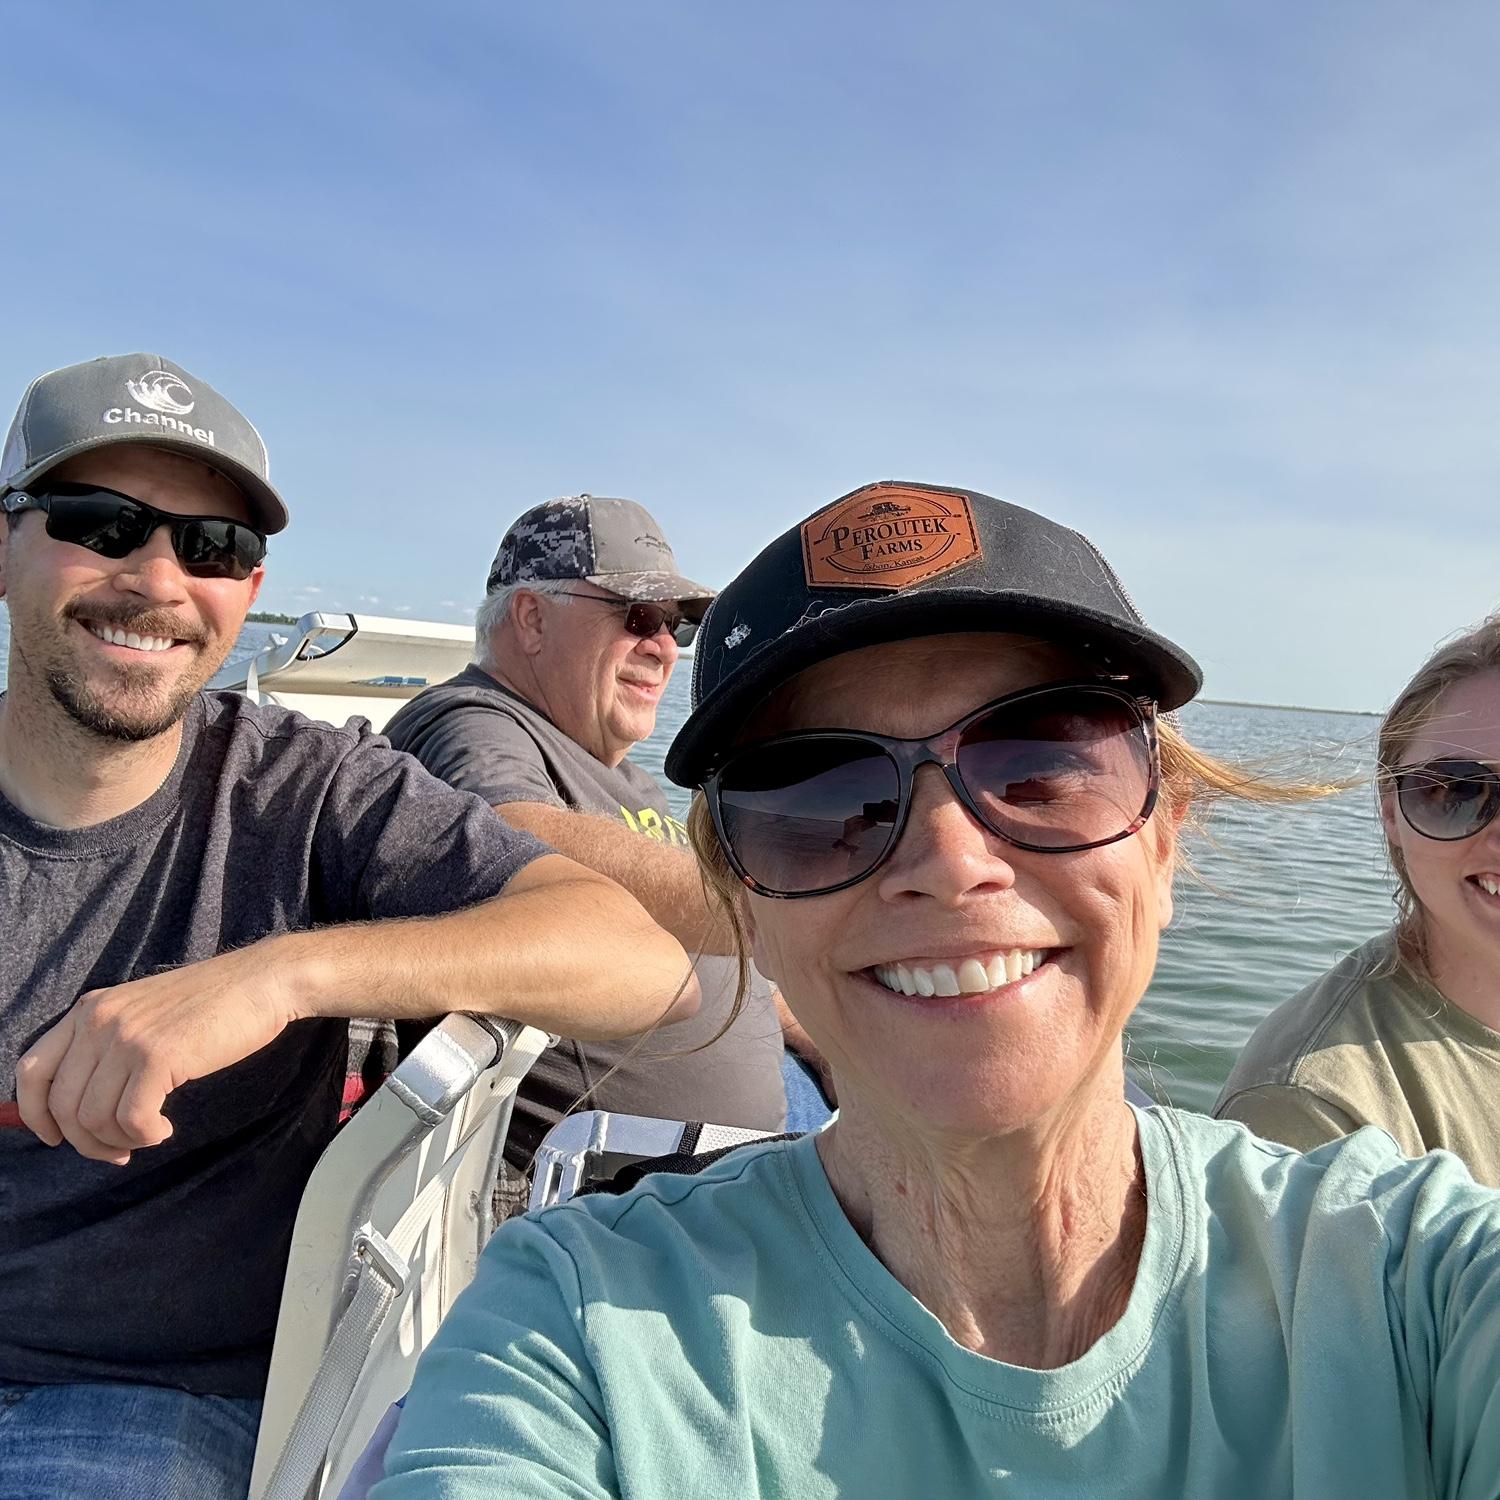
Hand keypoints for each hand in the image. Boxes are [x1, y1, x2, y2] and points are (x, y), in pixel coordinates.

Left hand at [16, 943, 294, 1164]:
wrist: (262, 981)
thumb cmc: (212, 1003)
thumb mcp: (143, 1014)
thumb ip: (108, 1045)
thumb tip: (79, 1110)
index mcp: (89, 1009)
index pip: (31, 1071)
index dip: (35, 1115)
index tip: (59, 1137)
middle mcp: (98, 1020)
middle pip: (62, 1106)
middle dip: (87, 1142)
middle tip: (118, 1151)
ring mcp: (127, 1037)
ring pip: (93, 1119)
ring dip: (120, 1141)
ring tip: (150, 1135)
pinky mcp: (158, 1055)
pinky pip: (132, 1119)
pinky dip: (146, 1136)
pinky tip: (165, 1129)